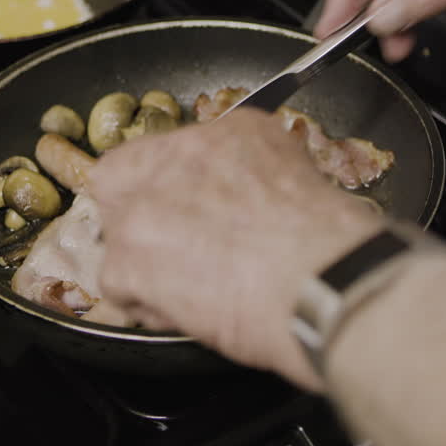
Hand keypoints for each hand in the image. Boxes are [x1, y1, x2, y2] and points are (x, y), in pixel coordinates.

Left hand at [86, 110, 382, 390]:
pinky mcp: (128, 263)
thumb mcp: (295, 174)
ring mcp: (142, 209)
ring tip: (194, 288)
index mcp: (221, 134)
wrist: (324, 282)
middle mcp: (173, 160)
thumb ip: (250, 172)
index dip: (157, 184)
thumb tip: (240, 189)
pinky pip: (118, 286)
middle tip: (179, 252)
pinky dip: (147, 304)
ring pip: (118, 239)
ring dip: (147, 265)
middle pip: (122, 187)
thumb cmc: (327, 241)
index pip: (158, 150)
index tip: (174, 208)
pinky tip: (189, 310)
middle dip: (143, 221)